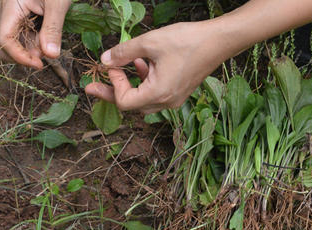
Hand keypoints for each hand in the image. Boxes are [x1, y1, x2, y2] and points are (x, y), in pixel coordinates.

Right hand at [0, 0, 71, 68]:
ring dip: (30, 50)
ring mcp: (11, 14)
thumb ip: (53, 29)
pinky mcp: (19, 16)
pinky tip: (47, 40)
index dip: (20, 57)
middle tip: (46, 57)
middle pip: (4, 45)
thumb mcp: (58, 4)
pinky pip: (21, 35)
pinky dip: (33, 42)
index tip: (39, 65)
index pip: (4, 40)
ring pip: (13, 42)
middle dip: (23, 56)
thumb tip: (51, 55)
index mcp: (11, 7)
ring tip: (50, 46)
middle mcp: (6, 12)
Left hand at [85, 22, 229, 113]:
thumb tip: (105, 60)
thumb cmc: (187, 41)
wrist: (217, 41)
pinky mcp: (178, 93)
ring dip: (130, 86)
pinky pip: (155, 95)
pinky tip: (143, 63)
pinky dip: (144, 82)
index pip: (124, 102)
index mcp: (159, 93)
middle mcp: (167, 102)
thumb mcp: (149, 42)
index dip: (113, 85)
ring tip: (125, 66)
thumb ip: (124, 52)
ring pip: (143, 101)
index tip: (112, 65)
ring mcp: (174, 99)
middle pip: (132, 105)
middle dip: (113, 92)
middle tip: (94, 85)